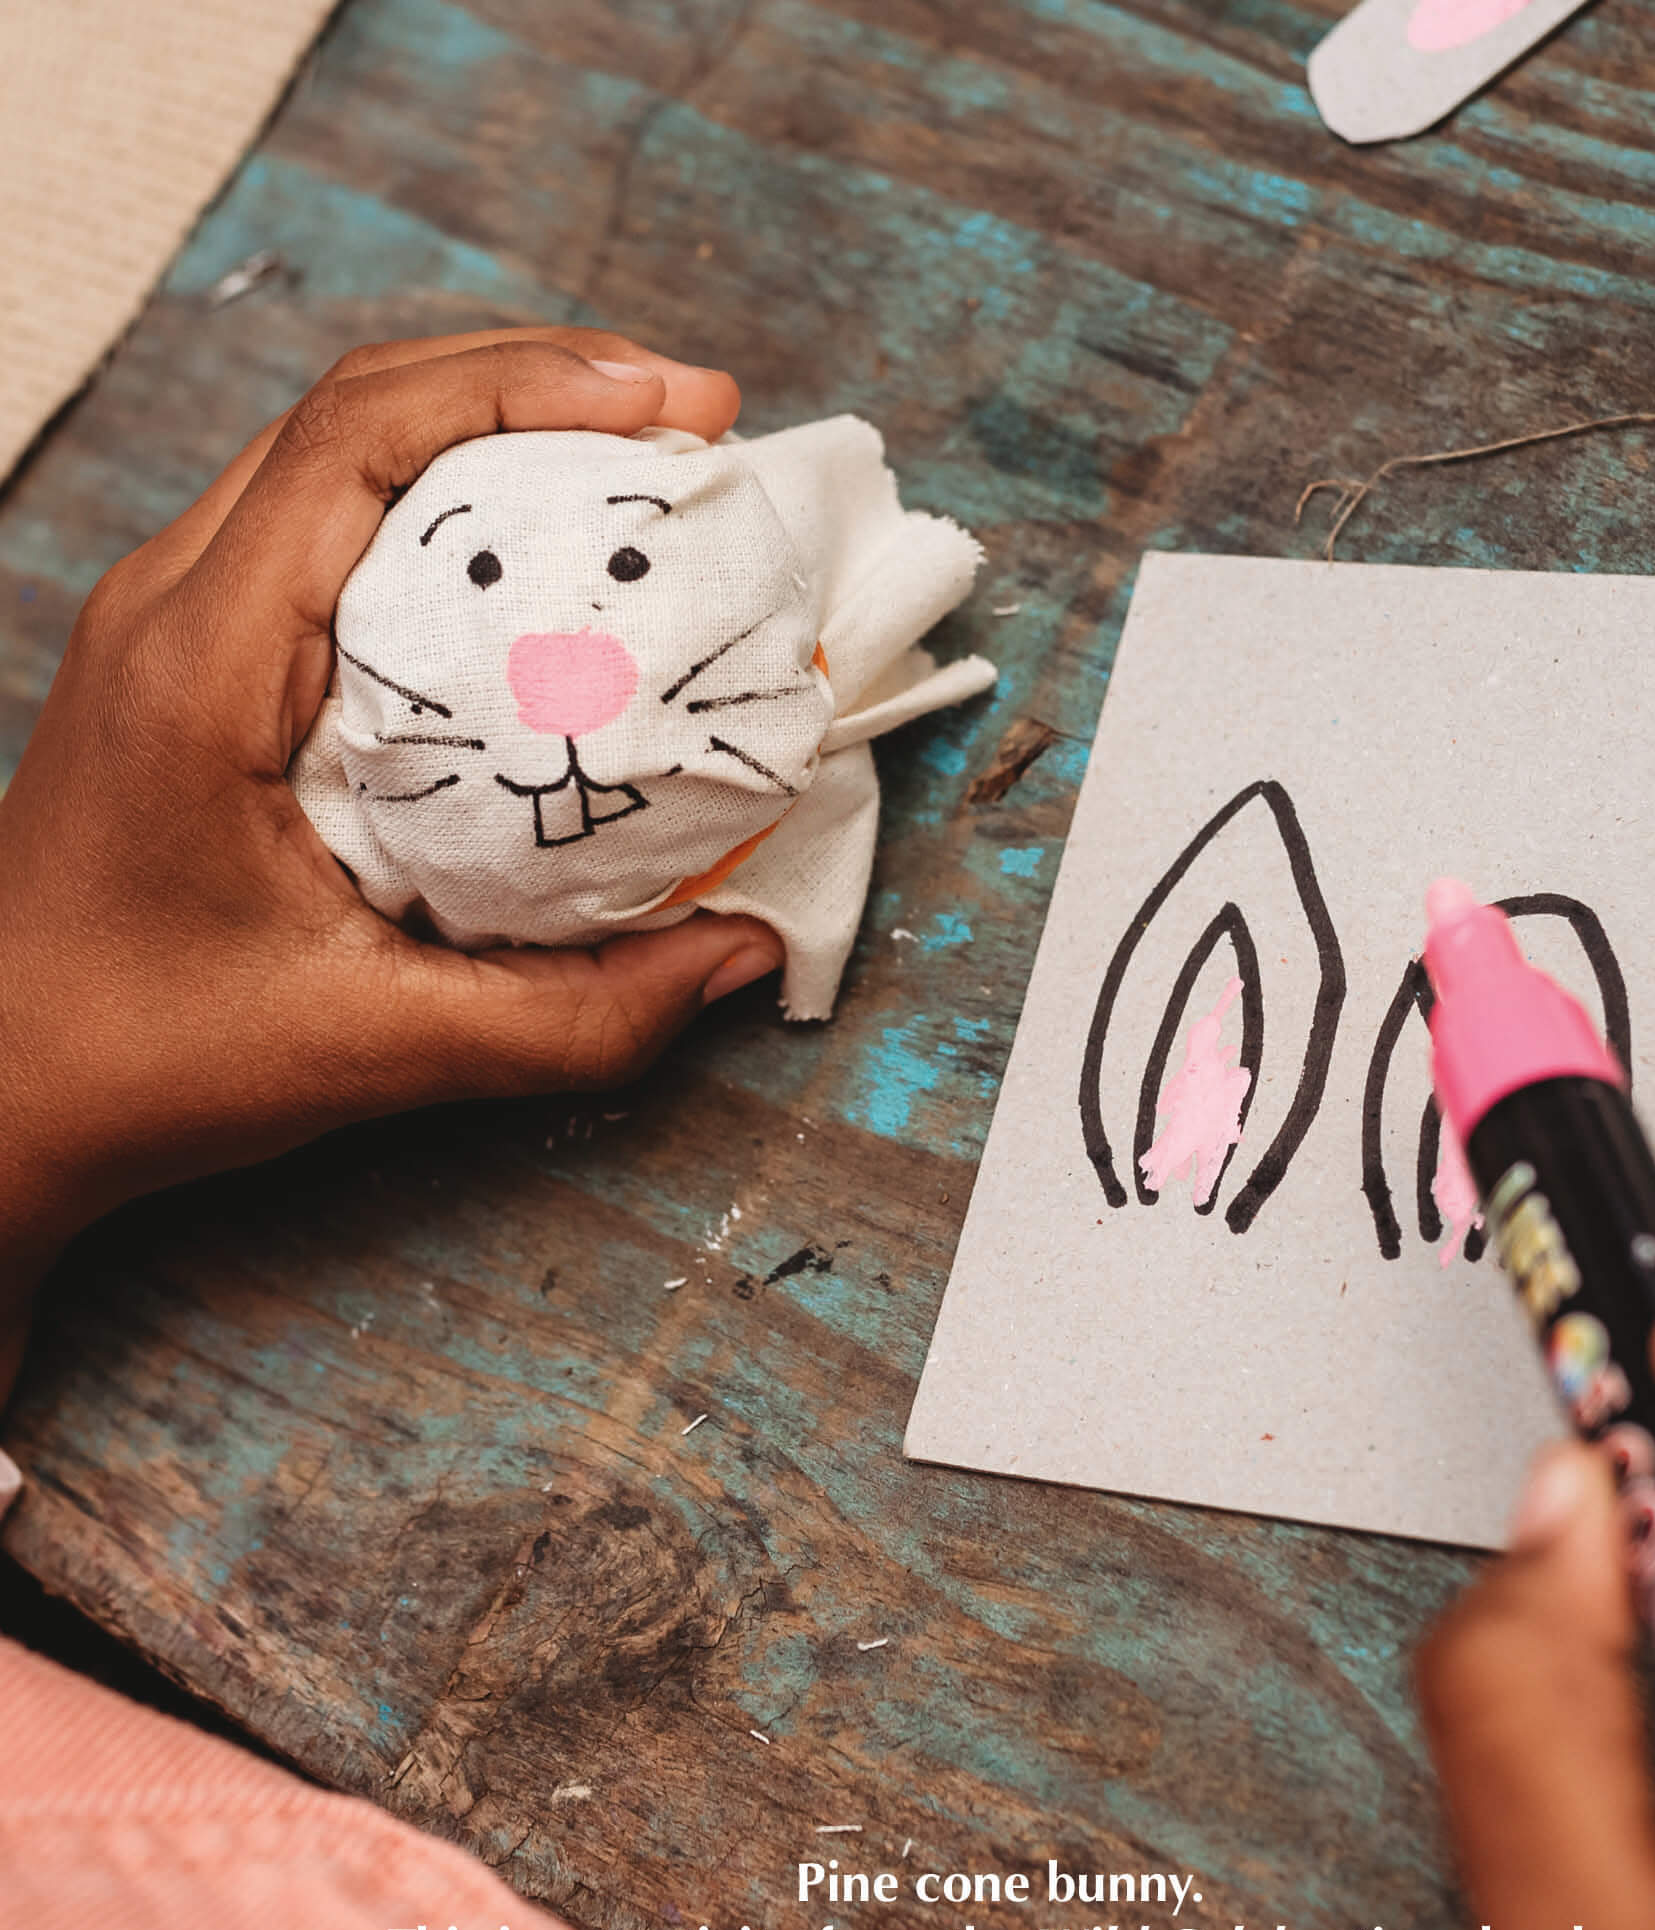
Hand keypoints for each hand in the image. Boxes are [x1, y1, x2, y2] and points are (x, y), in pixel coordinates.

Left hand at [0, 329, 780, 1391]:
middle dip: (539, 377)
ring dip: (493, 423)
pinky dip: (449, 499)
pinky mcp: (200, 653)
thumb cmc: (146, 1059)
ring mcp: (176, 617)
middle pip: (360, 404)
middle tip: (692, 415)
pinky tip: (538, 555)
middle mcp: (175, 602)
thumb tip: (738, 953)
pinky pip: (331, 520)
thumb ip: (575, 1014)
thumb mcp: (377, 1048)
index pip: (361, 436)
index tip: (675, 403)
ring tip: (636, 458)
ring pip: (342, 447)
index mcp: (203, 662)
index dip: (530, 384)